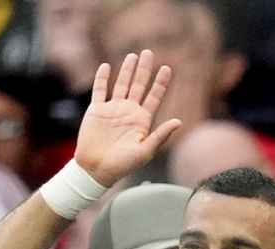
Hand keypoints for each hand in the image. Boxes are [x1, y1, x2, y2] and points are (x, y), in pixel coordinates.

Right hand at [73, 50, 181, 187]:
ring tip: (133, 56)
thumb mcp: (145, 152)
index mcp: (142, 121)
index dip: (161, 83)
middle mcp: (128, 112)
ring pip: (121, 84)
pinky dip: (102, 78)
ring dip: (127, 70)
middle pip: (139, 85)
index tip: (167, 68)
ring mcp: (112, 110)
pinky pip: (99, 90)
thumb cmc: (122, 165)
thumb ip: (160, 136)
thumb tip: (179, 121)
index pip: (154, 97)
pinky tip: (106, 67)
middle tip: (149, 52)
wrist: (95, 169)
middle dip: (145, 70)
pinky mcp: (96, 111)